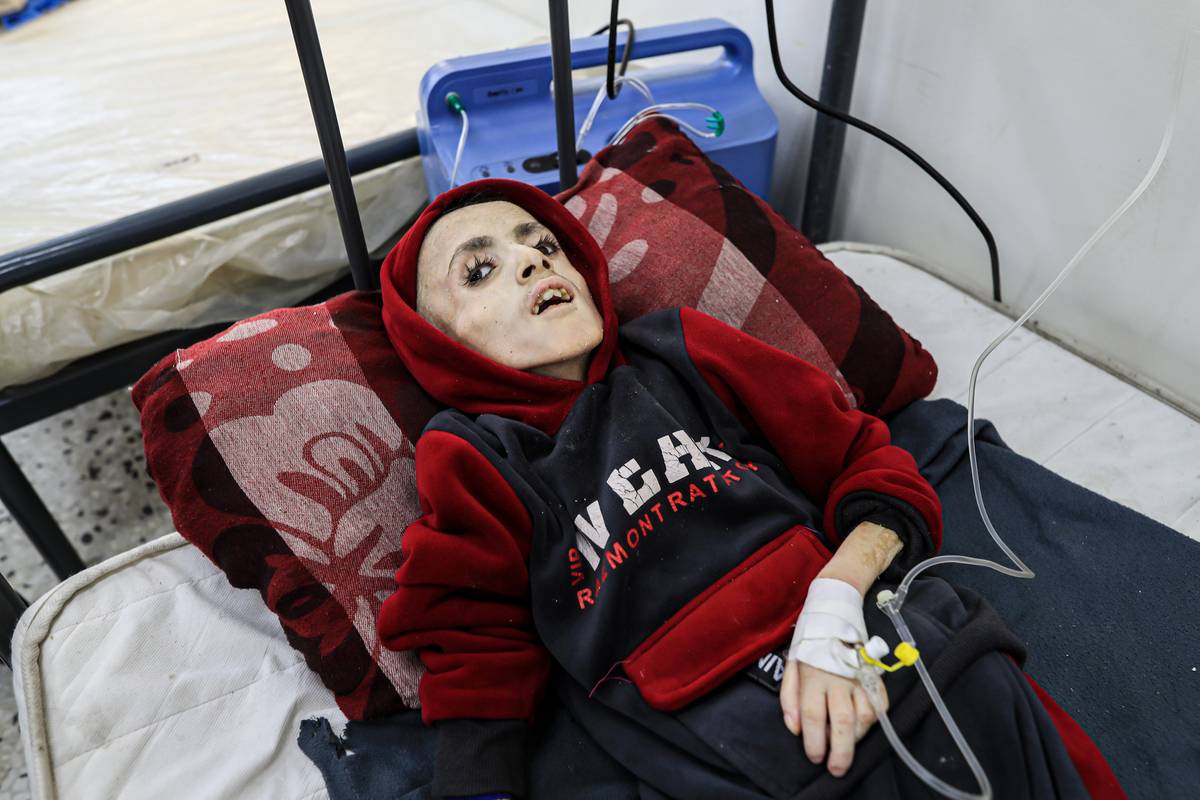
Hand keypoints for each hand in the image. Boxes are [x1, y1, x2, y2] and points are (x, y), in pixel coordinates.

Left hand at [780, 658, 887, 776]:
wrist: (833, 618)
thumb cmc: (809, 649)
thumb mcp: (790, 668)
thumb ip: (789, 699)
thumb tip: (796, 729)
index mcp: (813, 677)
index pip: (813, 715)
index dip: (814, 741)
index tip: (815, 757)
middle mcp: (838, 679)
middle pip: (843, 721)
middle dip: (841, 751)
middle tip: (837, 768)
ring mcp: (859, 678)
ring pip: (865, 716)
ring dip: (857, 737)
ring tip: (847, 744)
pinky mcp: (875, 677)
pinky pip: (880, 705)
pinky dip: (873, 720)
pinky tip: (861, 726)